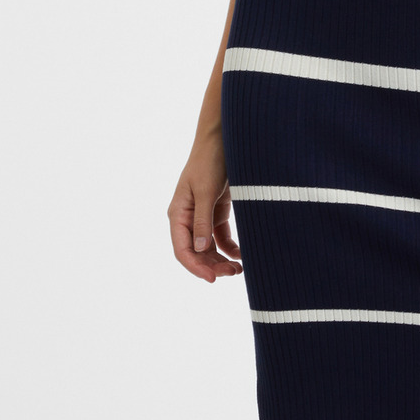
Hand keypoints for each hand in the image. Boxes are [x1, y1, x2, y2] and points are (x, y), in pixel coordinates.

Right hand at [168, 132, 242, 281]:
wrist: (222, 140)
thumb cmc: (209, 161)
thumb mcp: (205, 191)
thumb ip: (202, 220)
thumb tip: (200, 249)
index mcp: (178, 214)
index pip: (182, 250)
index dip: (195, 267)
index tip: (213, 279)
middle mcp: (187, 218)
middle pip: (196, 252)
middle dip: (212, 266)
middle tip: (234, 273)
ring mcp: (202, 215)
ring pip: (209, 248)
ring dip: (221, 260)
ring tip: (239, 269)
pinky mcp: (216, 211)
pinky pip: (221, 237)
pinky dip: (230, 248)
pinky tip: (241, 256)